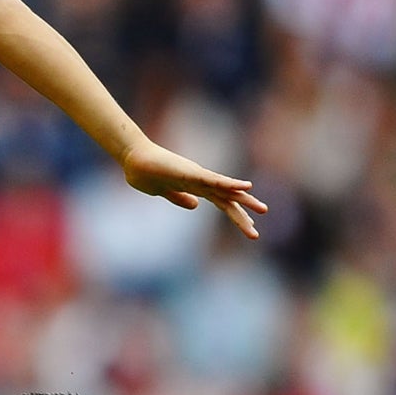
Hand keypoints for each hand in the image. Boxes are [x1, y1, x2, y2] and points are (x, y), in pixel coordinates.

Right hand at [119, 137, 266, 239]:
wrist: (132, 160)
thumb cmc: (143, 173)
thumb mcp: (163, 192)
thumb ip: (179, 198)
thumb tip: (195, 206)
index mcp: (194, 188)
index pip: (220, 203)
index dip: (234, 215)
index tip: (249, 226)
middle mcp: (200, 182)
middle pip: (227, 201)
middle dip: (242, 216)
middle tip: (255, 233)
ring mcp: (197, 176)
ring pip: (226, 190)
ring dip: (245, 201)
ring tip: (263, 210)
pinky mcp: (191, 172)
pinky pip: (215, 179)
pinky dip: (231, 184)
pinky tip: (246, 187)